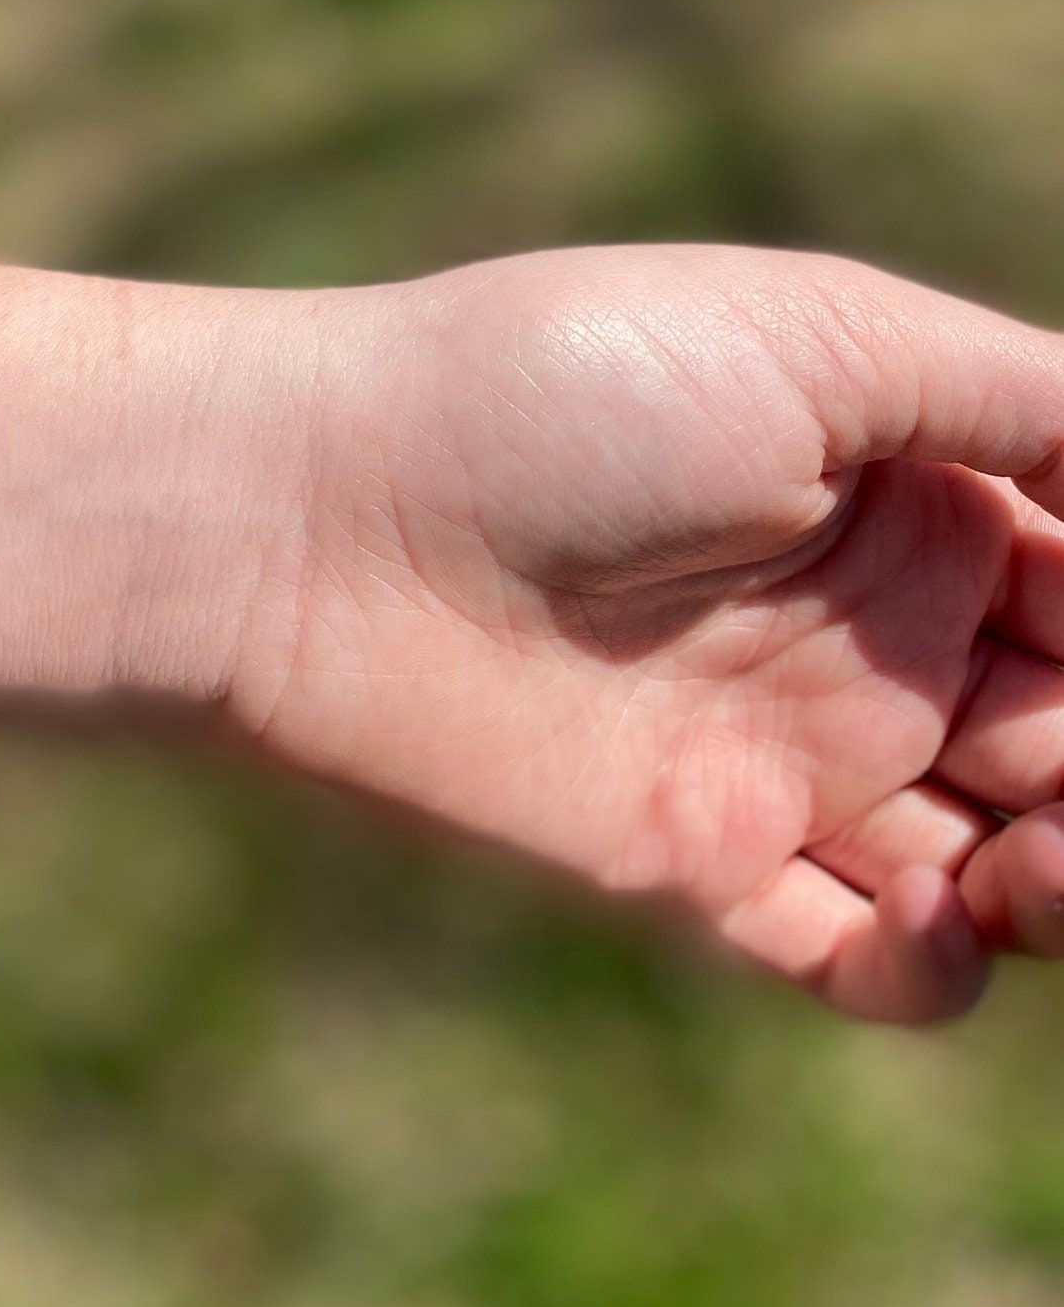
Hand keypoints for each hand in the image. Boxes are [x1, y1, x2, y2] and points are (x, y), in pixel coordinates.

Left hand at [244, 245, 1063, 1023]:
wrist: (316, 525)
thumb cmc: (559, 394)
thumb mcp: (821, 342)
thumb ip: (1027, 403)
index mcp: (915, 491)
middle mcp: (874, 630)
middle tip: (1061, 760)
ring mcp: (793, 757)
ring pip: (1015, 860)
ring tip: (1033, 856)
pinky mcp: (701, 870)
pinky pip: (874, 963)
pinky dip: (940, 965)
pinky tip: (936, 911)